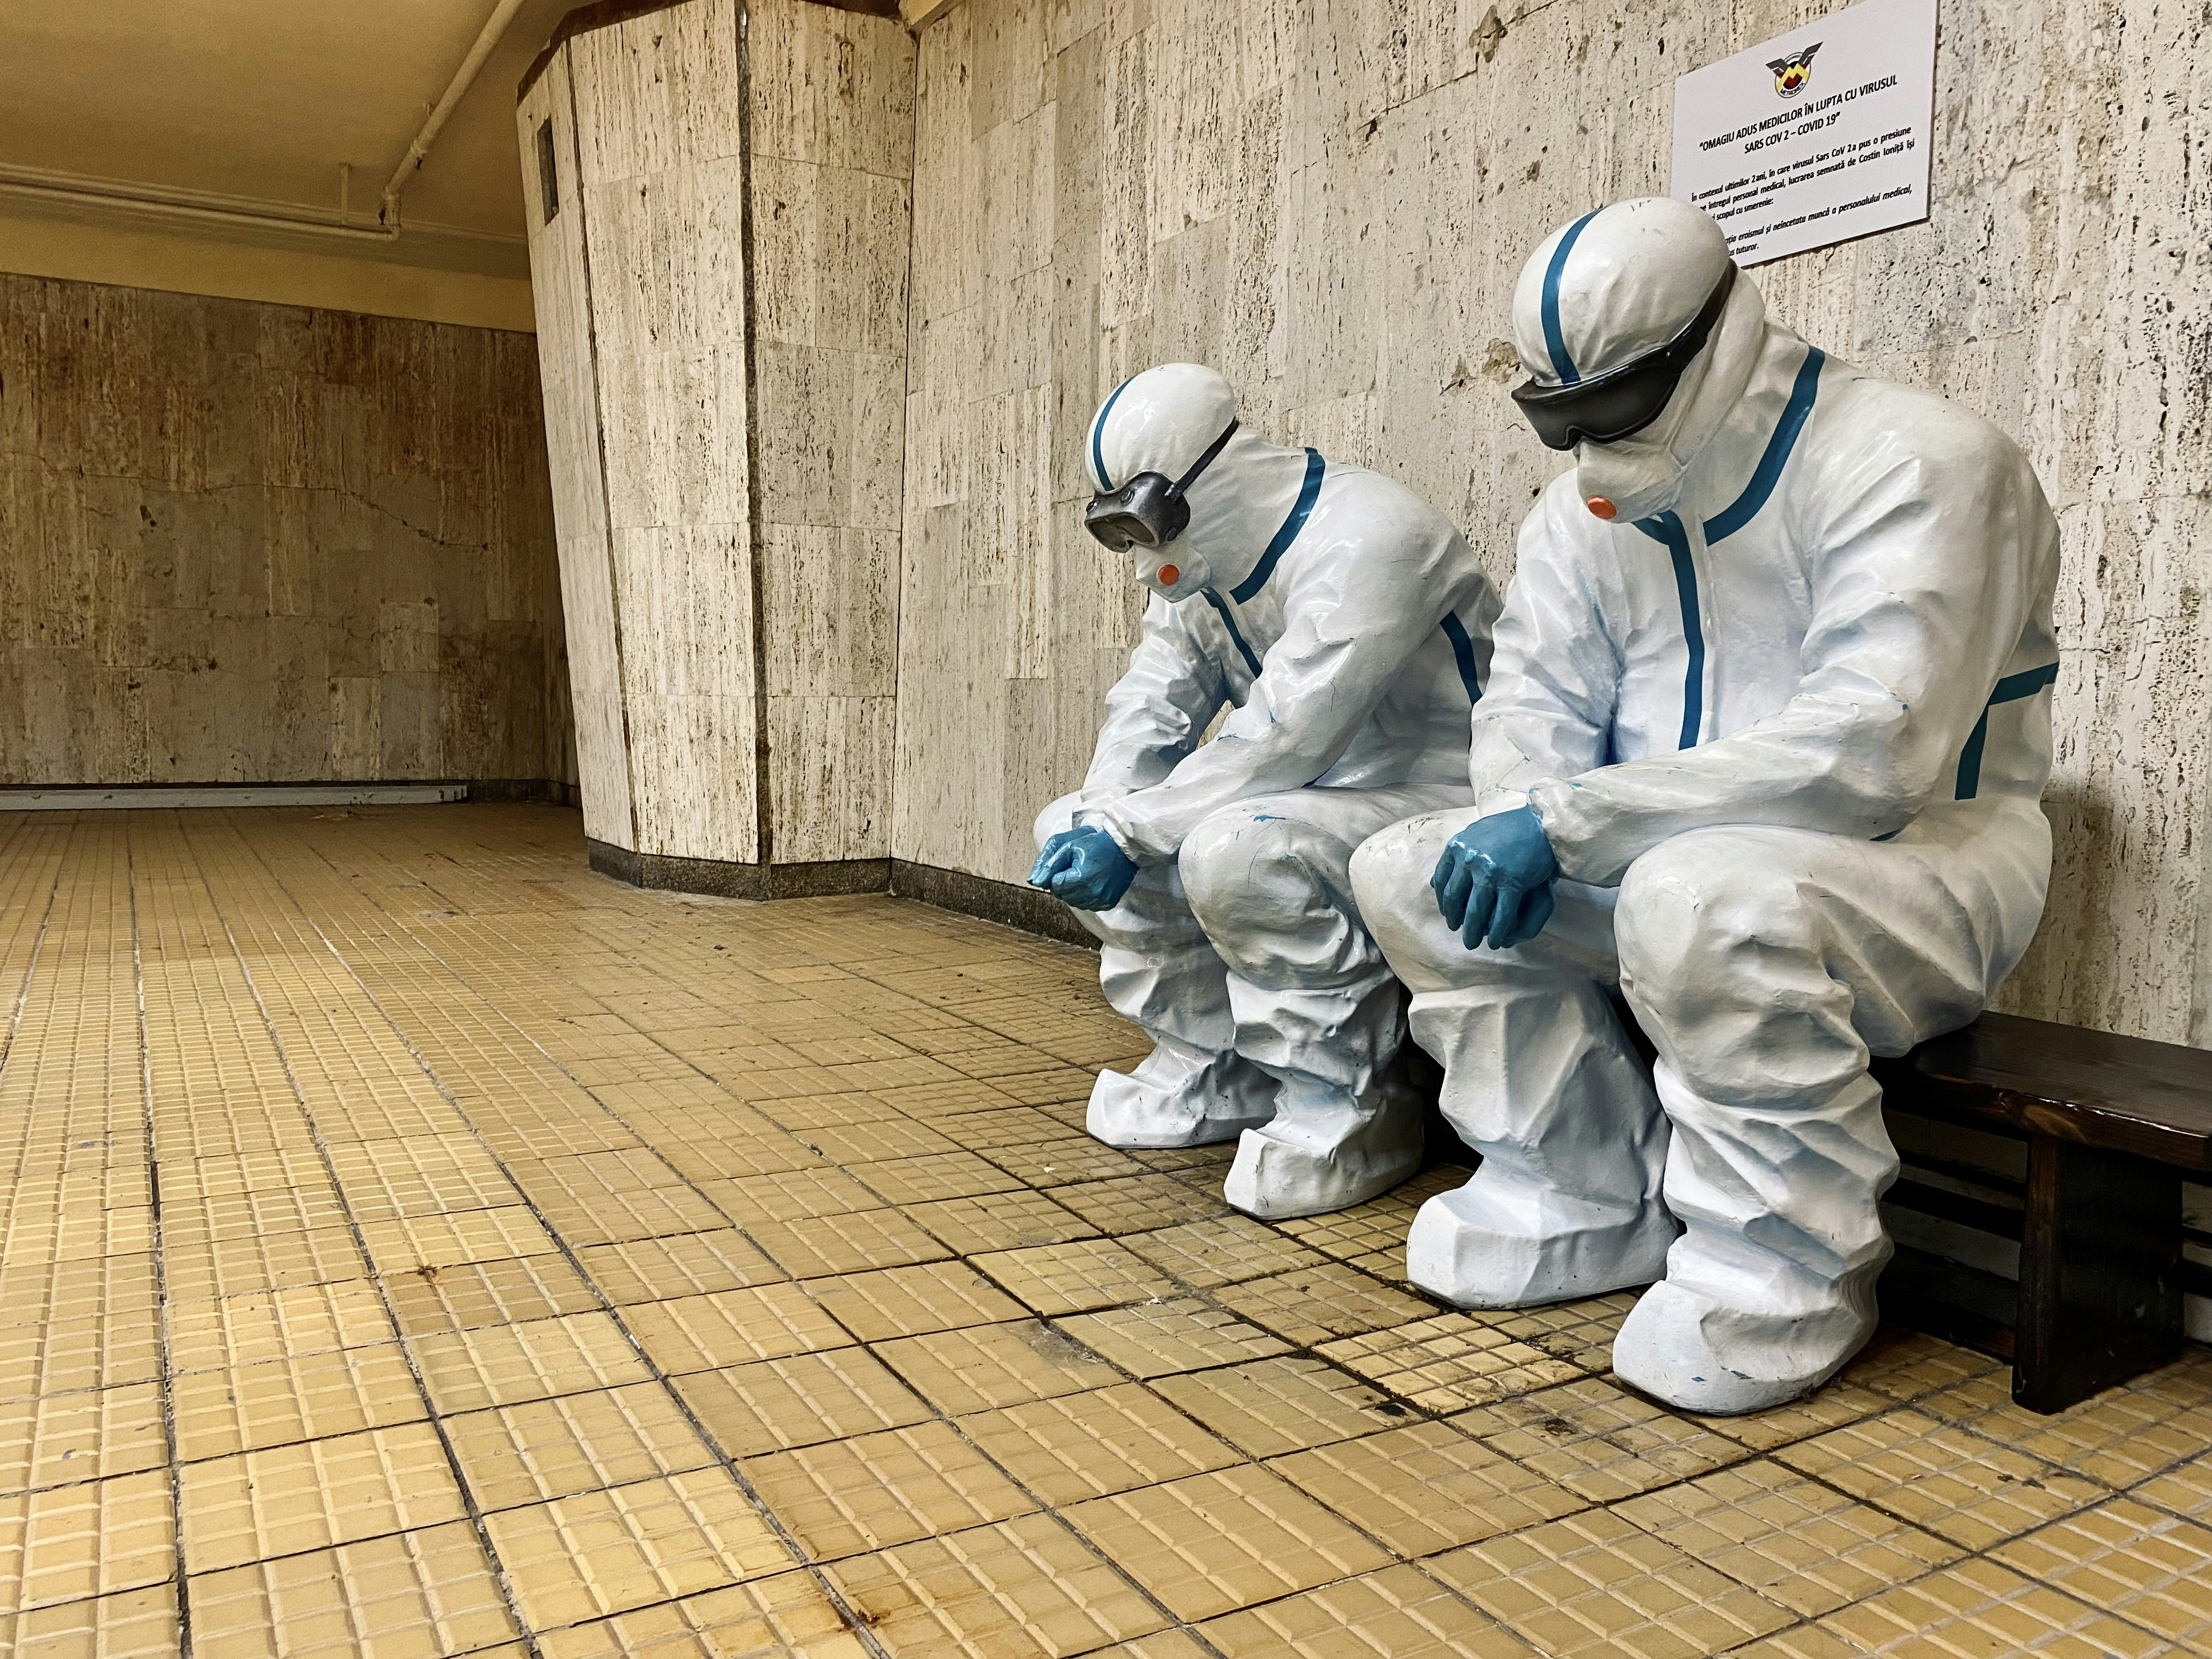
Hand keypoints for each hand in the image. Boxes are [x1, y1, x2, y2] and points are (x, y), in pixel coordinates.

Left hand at [1029, 825, 1139, 911]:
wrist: (1124, 848)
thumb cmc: (1095, 843)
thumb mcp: (1067, 845)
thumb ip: (1048, 863)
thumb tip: (1033, 882)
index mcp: (1080, 878)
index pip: (1054, 885)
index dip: (1058, 872)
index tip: (1071, 862)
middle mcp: (1092, 893)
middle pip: (1062, 896)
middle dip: (1064, 882)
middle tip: (1077, 867)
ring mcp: (1101, 900)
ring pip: (1074, 902)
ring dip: (1074, 890)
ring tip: (1085, 874)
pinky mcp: (1108, 903)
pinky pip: (1088, 905)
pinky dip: (1086, 895)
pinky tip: (1093, 882)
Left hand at [1431, 806, 1559, 950]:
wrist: (1542, 824)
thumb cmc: (1509, 828)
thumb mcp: (1474, 834)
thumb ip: (1455, 857)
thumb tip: (1430, 882)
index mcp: (1458, 847)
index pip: (1442, 881)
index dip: (1443, 901)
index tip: (1447, 913)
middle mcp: (1470, 859)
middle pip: (1454, 899)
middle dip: (1454, 919)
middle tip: (1456, 930)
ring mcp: (1490, 872)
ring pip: (1475, 911)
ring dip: (1471, 932)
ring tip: (1471, 943)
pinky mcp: (1512, 883)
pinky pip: (1501, 915)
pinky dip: (1496, 932)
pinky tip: (1495, 941)